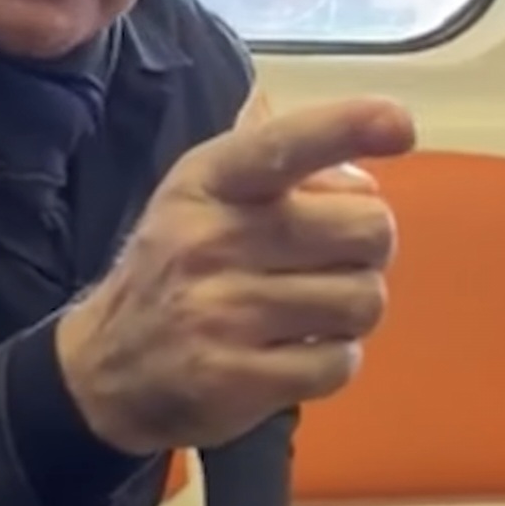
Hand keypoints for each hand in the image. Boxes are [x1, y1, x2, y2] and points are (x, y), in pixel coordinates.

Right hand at [56, 97, 414, 453]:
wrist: (105, 367)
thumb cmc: (177, 266)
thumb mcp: (205, 193)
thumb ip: (280, 162)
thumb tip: (364, 181)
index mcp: (208, 181)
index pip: (285, 143)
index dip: (348, 127)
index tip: (398, 126)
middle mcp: (212, 240)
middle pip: (367, 230)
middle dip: (367, 248)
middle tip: (331, 262)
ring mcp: (222, 313)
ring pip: (363, 300)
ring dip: (351, 309)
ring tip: (309, 311)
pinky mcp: (236, 379)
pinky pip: (340, 362)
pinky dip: (332, 360)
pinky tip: (293, 352)